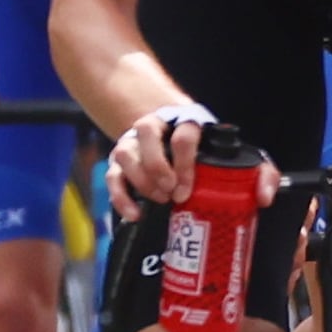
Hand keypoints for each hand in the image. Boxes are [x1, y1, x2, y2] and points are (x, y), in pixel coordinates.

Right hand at [105, 99, 212, 218]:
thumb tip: (218, 191)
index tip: (185, 189)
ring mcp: (130, 142)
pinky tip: (135, 214)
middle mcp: (150, 125)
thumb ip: (210, 160)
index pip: (183, 134)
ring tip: (159, 199)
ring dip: (141, 180)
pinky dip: (122, 197)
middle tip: (170, 190)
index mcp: (179, 117)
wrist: (166, 132)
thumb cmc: (190, 147)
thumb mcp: (204, 146)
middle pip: (147, 133)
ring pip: (125, 153)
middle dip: (158, 166)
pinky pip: (112, 177)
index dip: (184, 164)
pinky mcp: (116, 162)